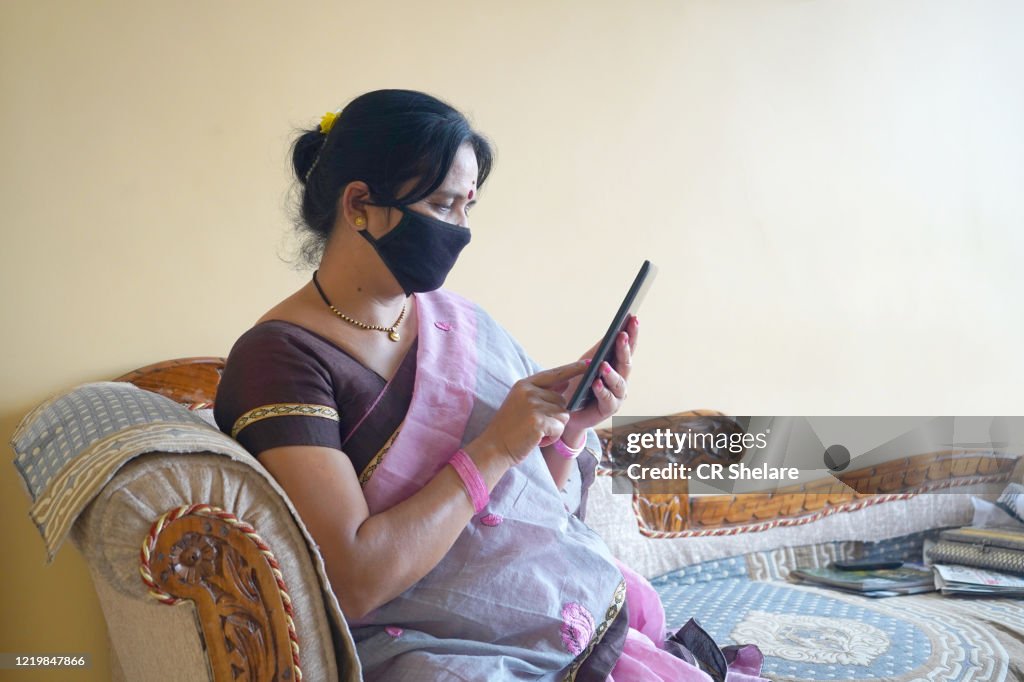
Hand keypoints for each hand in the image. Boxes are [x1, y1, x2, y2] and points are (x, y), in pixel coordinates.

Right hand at [473, 359, 588, 466]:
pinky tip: (536, 439)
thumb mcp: (522, 403)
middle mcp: (529, 391)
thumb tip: (567, 381)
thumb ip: (542, 392)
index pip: (555, 373)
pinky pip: (560, 428)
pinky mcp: (538, 421)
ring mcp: (533, 405)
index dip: (573, 369)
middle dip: (555, 416)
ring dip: (554, 428)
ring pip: (564, 415)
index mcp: (524, 384)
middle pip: (562, 400)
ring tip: (535, 432)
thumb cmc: (509, 428)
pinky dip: (551, 438)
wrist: (493, 448)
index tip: (589, 363)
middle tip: (536, 425)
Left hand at [561, 315, 638, 441]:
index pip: (628, 347)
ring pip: (618, 383)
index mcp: (618, 365)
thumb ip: (600, 350)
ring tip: (603, 365)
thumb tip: (612, 331)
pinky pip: (607, 400)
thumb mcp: (587, 362)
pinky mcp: (608, 409)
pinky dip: (602, 391)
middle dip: (625, 348)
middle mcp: (621, 379)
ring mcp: (617, 395)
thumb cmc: (579, 384)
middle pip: (626, 362)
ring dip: (612, 373)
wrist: (568, 411)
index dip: (632, 333)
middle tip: (622, 335)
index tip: (633, 318)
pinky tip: (596, 383)